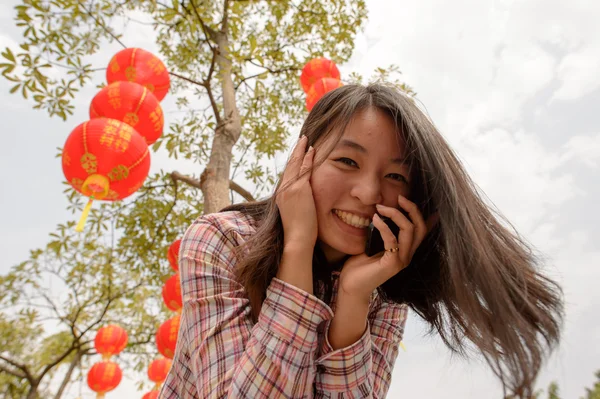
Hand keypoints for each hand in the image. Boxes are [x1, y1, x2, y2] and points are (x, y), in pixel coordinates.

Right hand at [275, 135, 317, 249]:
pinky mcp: (299, 189)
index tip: (298, 154)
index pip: (288, 174)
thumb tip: (304, 203)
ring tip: (305, 140)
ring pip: (295, 164)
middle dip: (295, 152)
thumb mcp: (295, 215)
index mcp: (282, 196)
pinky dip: (307, 158)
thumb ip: (298, 205)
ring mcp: (290, 189)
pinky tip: (312, 150)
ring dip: (301, 151)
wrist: (297, 239)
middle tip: (301, 140)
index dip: (293, 163)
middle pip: (289, 166)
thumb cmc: (299, 233)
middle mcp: (283, 190)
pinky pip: (304, 169)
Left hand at [338, 194, 439, 301]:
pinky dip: (384, 227)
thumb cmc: (360, 264)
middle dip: (412, 209)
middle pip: (420, 228)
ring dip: (396, 215)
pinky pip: (392, 241)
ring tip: (381, 207)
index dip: (424, 214)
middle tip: (399, 197)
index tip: (416, 200)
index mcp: (405, 250)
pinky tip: (374, 219)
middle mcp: (407, 255)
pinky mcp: (392, 264)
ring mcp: (401, 260)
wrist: (351, 286)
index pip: (422, 230)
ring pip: (409, 231)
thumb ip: (381, 231)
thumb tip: (380, 214)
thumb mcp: (373, 243)